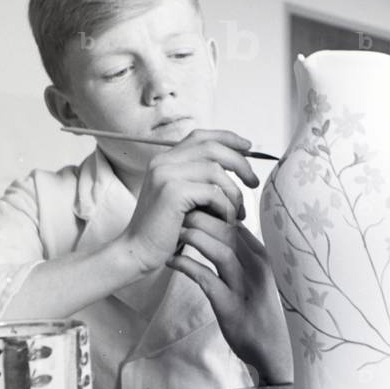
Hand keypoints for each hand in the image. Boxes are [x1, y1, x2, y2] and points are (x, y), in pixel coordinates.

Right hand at [117, 129, 258, 273]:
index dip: (228, 138)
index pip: (201, 136)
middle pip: (212, 147)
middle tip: (253, 181)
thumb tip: (236, 168)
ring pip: (216, 171)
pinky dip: (226, 207)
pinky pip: (213, 192)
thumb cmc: (162, 231)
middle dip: (240, 163)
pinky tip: (226, 221)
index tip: (248, 148)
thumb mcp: (183, 199)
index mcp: (165, 160)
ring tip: (238, 212)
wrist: (136, 252)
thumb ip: (199, 180)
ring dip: (234, 193)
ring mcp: (166, 175)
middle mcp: (163, 161)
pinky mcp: (173, 192)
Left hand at [166, 211, 292, 385]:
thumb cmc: (260, 310)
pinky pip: (206, 279)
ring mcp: (245, 286)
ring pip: (220, 250)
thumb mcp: (257, 276)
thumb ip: (245, 253)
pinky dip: (186, 266)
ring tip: (173, 231)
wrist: (273, 350)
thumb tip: (227, 229)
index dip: (213, 211)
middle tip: (178, 213)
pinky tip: (171, 261)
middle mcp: (257, 267)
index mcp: (263, 256)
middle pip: (228, 230)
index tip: (191, 207)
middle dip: (201, 217)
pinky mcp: (231, 306)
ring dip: (194, 237)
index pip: (236, 223)